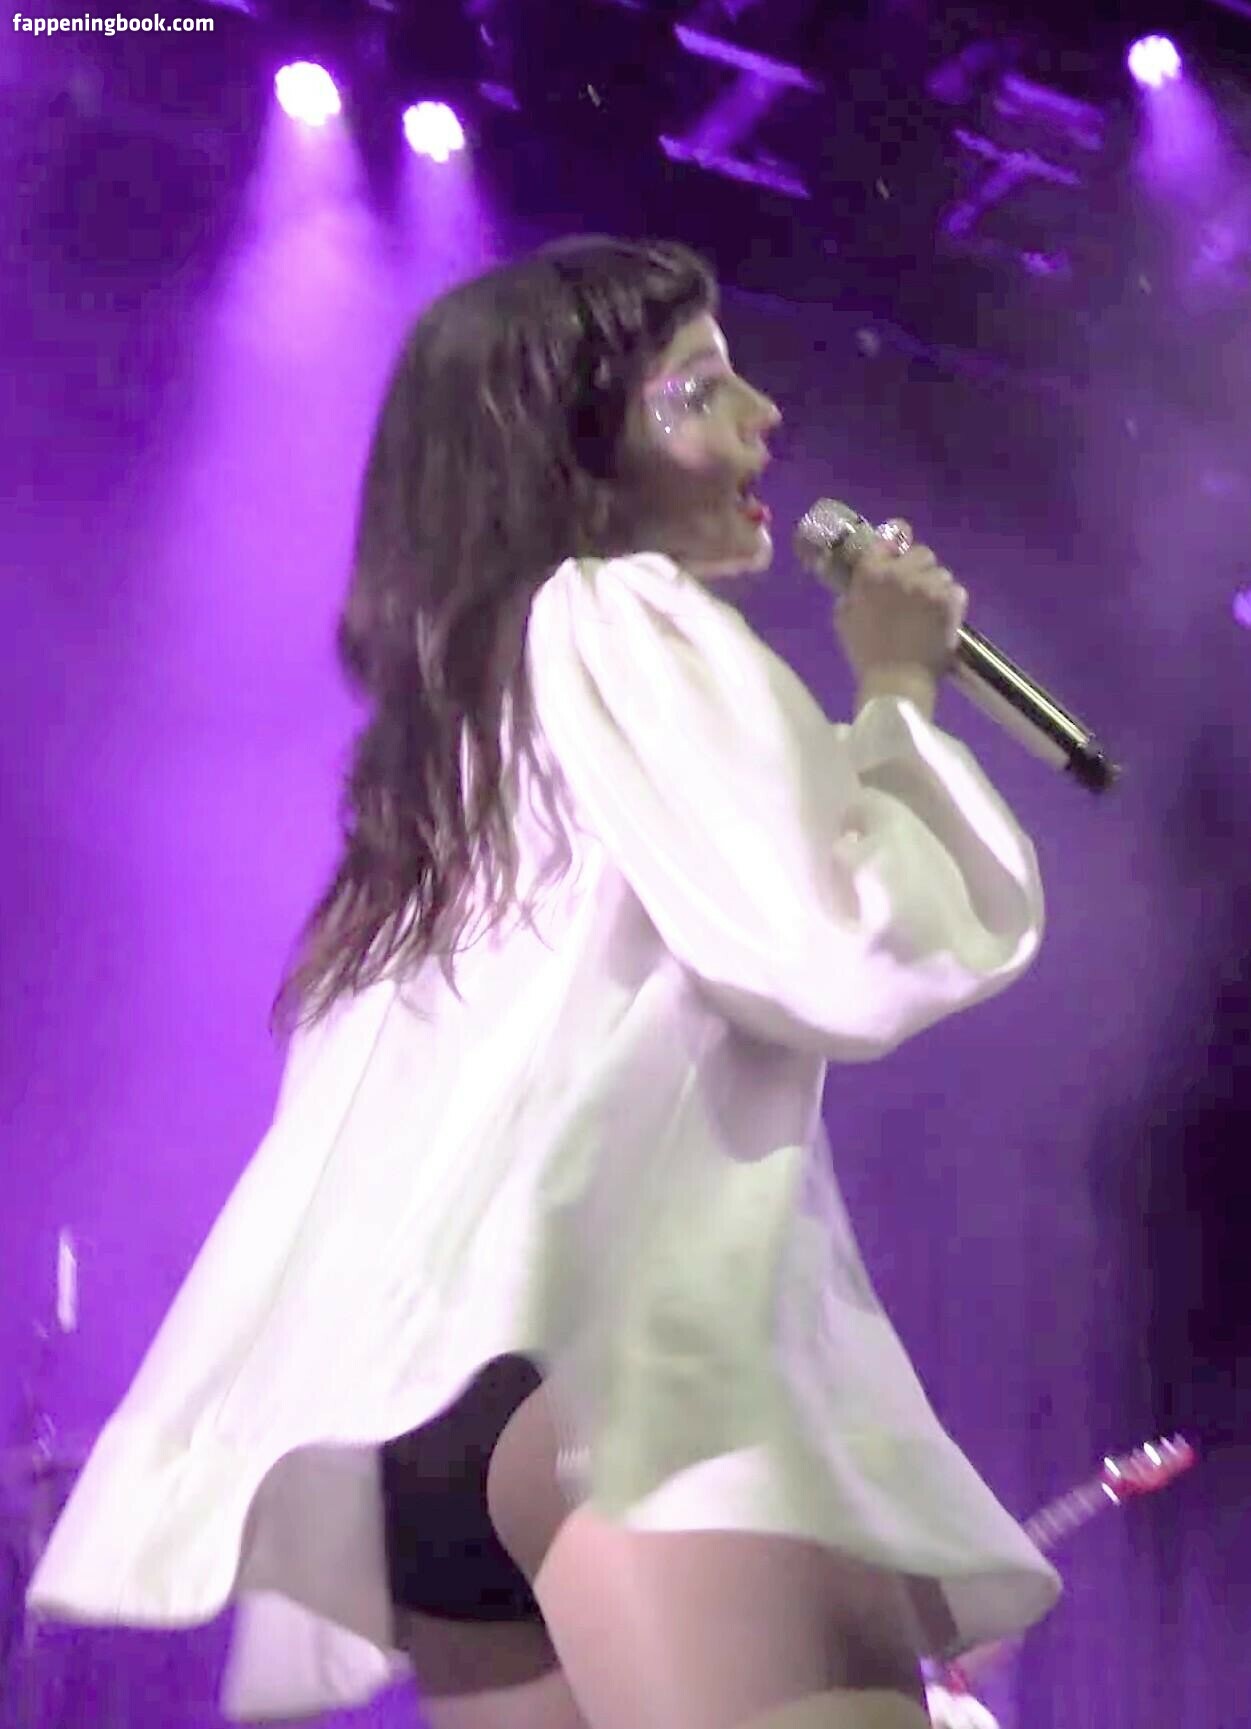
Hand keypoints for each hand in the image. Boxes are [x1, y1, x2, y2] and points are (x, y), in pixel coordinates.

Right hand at [834, 521, 967, 688]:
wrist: (896, 683)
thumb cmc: (865, 654)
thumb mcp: (844, 618)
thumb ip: (853, 592)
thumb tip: (860, 582)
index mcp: (871, 573)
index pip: (891, 535)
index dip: (897, 540)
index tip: (899, 550)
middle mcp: (902, 572)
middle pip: (921, 553)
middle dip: (918, 568)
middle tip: (914, 590)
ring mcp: (929, 586)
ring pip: (940, 573)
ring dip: (935, 587)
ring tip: (929, 610)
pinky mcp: (951, 602)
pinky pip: (956, 590)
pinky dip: (951, 602)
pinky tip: (941, 619)